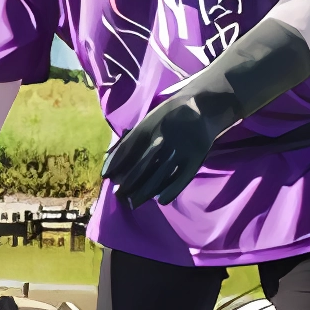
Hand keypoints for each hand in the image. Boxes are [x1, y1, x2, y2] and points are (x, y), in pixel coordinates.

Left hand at [105, 95, 223, 204]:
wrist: (202, 106)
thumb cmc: (169, 116)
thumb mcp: (149, 119)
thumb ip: (132, 137)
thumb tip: (110, 157)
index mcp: (149, 126)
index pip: (127, 147)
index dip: (116, 163)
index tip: (106, 176)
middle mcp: (163, 138)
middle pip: (142, 165)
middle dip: (129, 182)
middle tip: (119, 195)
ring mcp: (180, 149)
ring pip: (160, 174)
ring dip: (145, 191)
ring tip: (134, 202)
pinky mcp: (195, 158)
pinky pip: (182, 177)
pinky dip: (172, 190)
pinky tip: (162, 200)